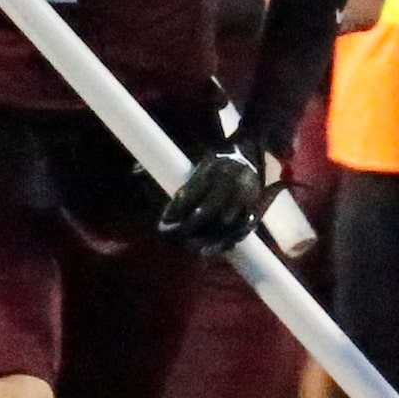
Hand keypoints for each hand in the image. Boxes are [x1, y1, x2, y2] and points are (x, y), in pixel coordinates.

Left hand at [158, 136, 268, 254]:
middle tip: (174, 238)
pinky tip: (215, 249)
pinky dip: (228, 241)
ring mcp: (245, 195)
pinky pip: (244, 228)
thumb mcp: (195, 155)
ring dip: (208, 239)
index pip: (190, 195)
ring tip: (192, 249)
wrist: (252, 148)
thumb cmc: (217, 155)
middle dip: (188, 228)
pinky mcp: (256, 205)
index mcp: (212, 168)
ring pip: (225, 224)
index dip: (174, 212)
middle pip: (206, 212)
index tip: (163, 224)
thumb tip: (141, 181)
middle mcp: (229, 182)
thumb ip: (174, 173)